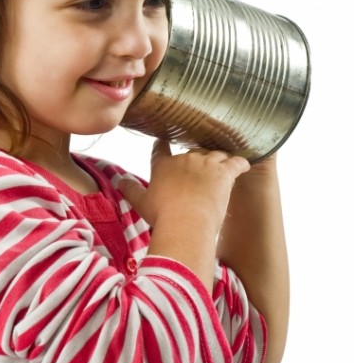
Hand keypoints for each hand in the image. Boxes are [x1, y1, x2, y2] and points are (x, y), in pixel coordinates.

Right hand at [118, 139, 249, 290]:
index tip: (164, 140)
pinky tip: (245, 164)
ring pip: (216, 154)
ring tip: (224, 162)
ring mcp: (206, 164)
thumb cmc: (162, 215)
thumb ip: (130, 190)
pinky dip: (241, 163)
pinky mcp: (224, 173)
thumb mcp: (141, 203)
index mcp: (164, 165)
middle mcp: (185, 159)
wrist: (185, 223)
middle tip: (201, 164)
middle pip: (193, 151)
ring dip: (220, 159)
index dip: (162, 144)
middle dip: (197, 156)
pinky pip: (236, 162)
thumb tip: (118, 181)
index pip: (161, 148)